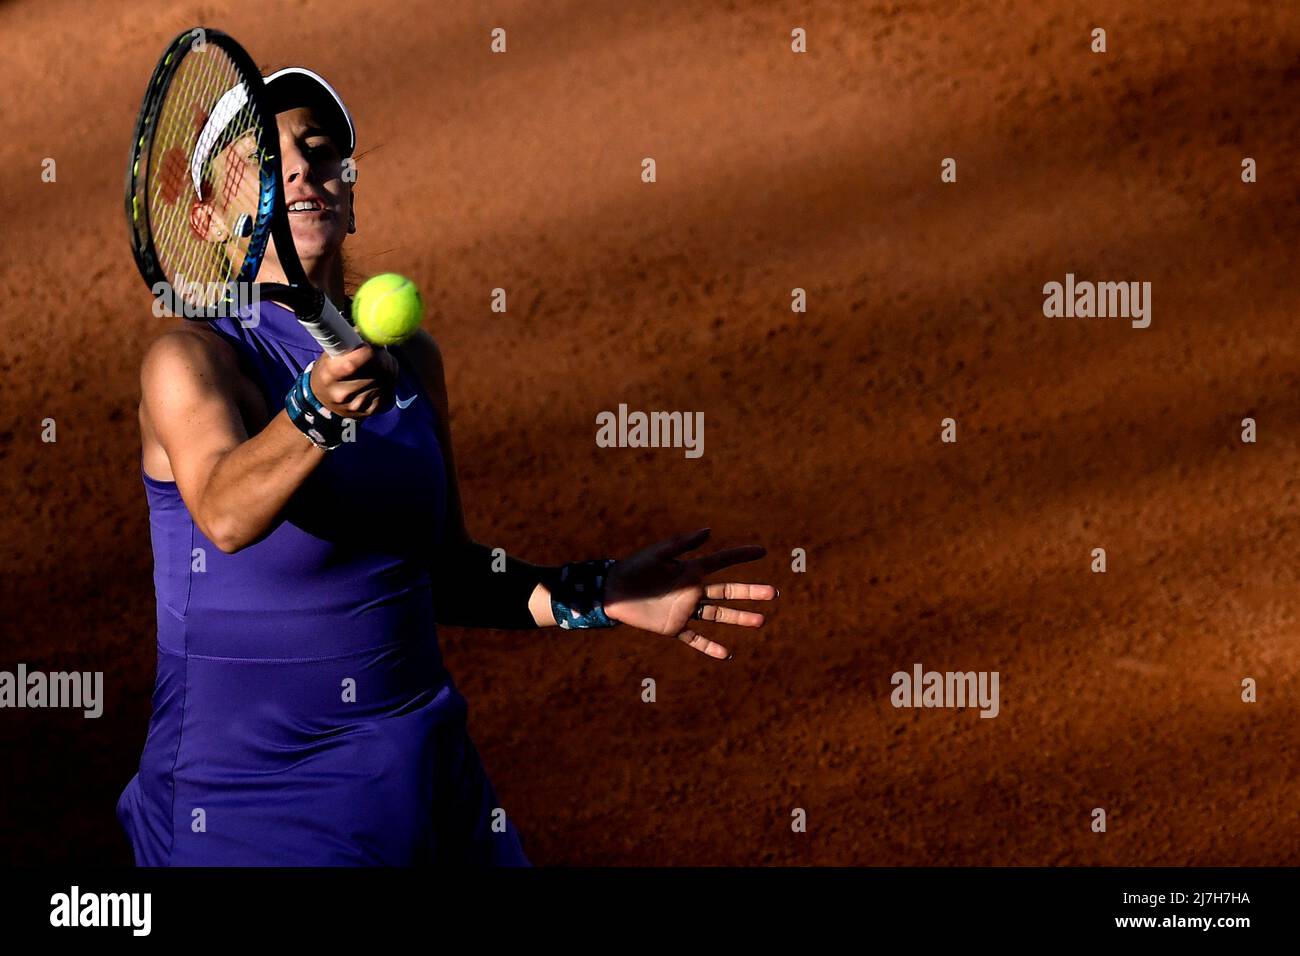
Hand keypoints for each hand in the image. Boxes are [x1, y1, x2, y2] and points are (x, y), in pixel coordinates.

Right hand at [309, 345, 397, 419]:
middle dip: (383, 357)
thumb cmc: (329, 370)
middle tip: (379, 352)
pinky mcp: (371, 411)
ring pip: (387, 380)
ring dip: (388, 369)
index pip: (353, 364)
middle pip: (377, 371)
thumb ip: (348, 342)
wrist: (323, 403)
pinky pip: (389, 391)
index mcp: (329, 374)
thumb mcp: (330, 353)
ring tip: (377, 365)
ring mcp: (358, 404)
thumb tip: (370, 330)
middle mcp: (343, 393)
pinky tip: (379, 379)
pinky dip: (389, 382)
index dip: (368, 351)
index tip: (371, 344)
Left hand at [602, 528, 776, 659]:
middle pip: (727, 591)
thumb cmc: (634, 567)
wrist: (612, 590)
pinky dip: (710, 647)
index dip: (741, 556)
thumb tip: (709, 531)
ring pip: (718, 615)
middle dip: (750, 592)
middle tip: (773, 593)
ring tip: (761, 621)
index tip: (762, 552)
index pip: (722, 562)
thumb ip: (683, 544)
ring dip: (739, 618)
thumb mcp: (658, 553)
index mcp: (690, 570)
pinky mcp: (674, 627)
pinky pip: (695, 639)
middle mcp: (692, 590)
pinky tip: (727, 654)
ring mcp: (685, 610)